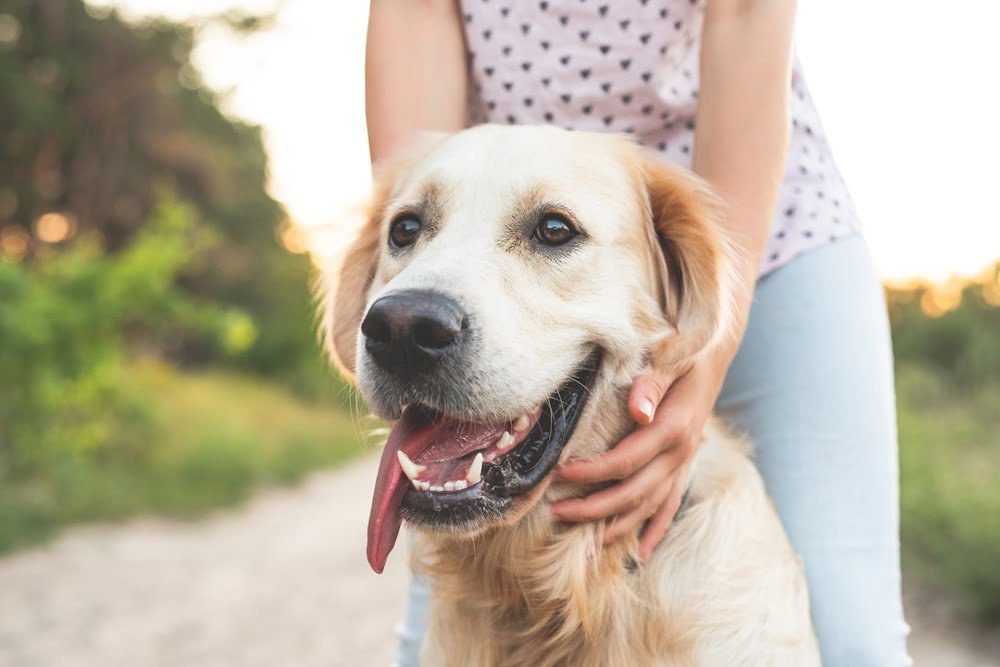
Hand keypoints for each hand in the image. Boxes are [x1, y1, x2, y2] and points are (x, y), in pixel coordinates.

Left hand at [550, 353, 729, 561]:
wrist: (714, 354)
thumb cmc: (684, 352)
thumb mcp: (669, 358)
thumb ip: (650, 384)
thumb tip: (637, 411)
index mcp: (673, 428)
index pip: (625, 461)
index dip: (591, 473)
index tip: (559, 475)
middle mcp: (680, 453)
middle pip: (634, 493)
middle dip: (594, 507)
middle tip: (556, 514)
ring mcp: (683, 463)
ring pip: (650, 505)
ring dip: (617, 524)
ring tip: (585, 541)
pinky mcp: (683, 465)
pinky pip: (669, 503)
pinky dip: (655, 529)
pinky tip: (640, 550)